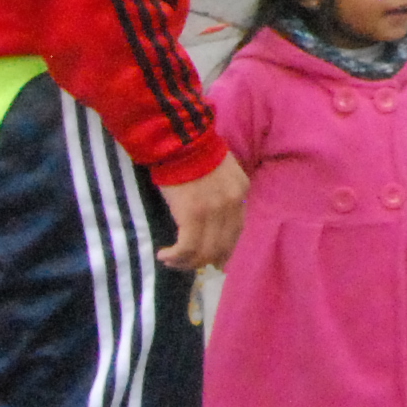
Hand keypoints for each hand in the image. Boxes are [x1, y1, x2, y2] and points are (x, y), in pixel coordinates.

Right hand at [157, 151, 247, 271]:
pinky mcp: (193, 215)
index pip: (236, 231)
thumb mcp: (221, 171)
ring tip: (172, 261)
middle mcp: (233, 204)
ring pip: (205, 252)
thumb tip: (211, 220)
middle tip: (188, 264)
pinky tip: (165, 255)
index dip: (223, 250)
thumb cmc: (195, 152)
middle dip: (205, 261)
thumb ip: (222, 193)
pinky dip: (176, 257)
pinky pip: (188, 248)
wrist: (181, 142)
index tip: (211, 259)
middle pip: (223, 246)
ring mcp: (214, 211)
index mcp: (241, 192)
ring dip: (187, 263)